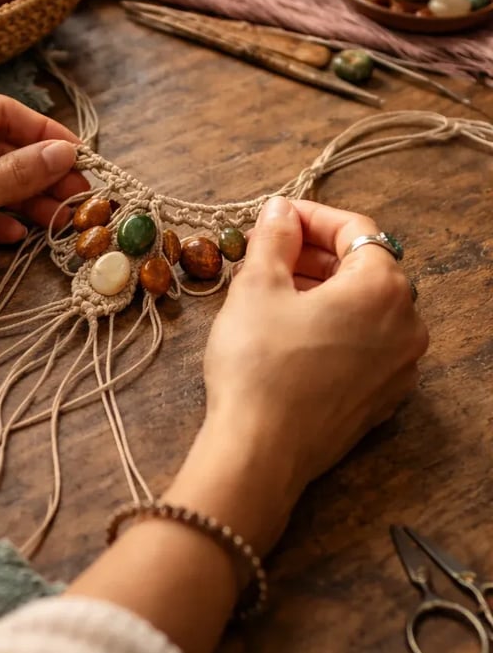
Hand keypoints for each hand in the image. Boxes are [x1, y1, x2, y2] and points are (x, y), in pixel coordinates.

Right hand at [203, 196, 428, 495]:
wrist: (261, 451)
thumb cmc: (259, 364)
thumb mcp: (257, 286)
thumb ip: (275, 238)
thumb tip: (281, 212)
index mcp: (383, 289)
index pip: (355, 230)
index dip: (311, 216)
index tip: (276, 217)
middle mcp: (407, 326)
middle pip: (365, 268)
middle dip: (316, 254)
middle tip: (271, 252)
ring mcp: (399, 367)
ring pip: (364, 308)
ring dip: (324, 289)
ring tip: (275, 291)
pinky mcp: (381, 398)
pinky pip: (364, 344)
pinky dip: (334, 326)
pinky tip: (292, 332)